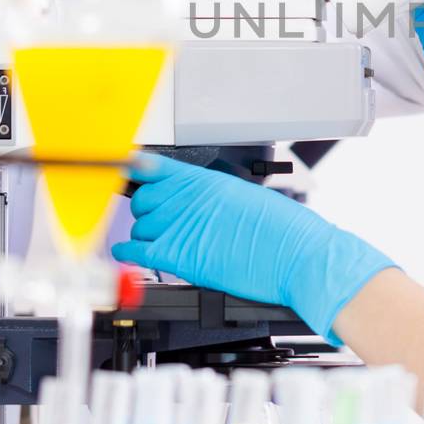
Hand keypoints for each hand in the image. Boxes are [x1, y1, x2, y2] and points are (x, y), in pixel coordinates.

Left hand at [110, 155, 394, 343]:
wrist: (299, 256)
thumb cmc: (286, 231)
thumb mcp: (249, 198)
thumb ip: (217, 197)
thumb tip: (202, 202)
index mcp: (207, 180)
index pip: (156, 167)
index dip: (136, 170)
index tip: (124, 169)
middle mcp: (191, 198)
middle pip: (144, 198)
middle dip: (147, 209)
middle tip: (157, 219)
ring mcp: (184, 226)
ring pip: (141, 226)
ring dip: (145, 234)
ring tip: (159, 242)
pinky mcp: (181, 255)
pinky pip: (138, 250)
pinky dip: (129, 252)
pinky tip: (129, 253)